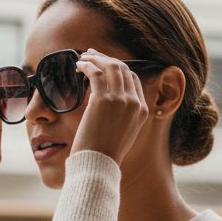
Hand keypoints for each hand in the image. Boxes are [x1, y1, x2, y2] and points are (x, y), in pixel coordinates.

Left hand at [70, 49, 149, 166]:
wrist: (98, 165)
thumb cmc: (104, 154)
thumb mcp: (122, 134)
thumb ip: (122, 117)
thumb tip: (108, 105)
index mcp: (143, 111)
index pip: (133, 79)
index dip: (118, 68)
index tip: (104, 65)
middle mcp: (135, 102)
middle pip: (123, 69)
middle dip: (106, 59)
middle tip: (92, 55)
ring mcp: (121, 100)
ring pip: (110, 67)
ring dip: (95, 59)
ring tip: (83, 58)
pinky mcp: (103, 100)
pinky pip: (95, 73)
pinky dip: (86, 65)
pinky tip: (78, 65)